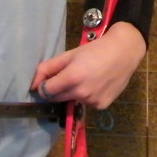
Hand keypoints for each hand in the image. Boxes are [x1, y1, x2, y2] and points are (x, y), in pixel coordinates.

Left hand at [30, 23, 146, 108]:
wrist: (124, 52)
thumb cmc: (95, 50)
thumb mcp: (70, 54)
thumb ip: (48, 68)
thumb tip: (32, 84)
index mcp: (71, 78)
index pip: (45, 91)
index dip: (44, 85)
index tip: (49, 79)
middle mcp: (81, 93)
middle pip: (56, 99)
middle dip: (58, 89)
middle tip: (70, 76)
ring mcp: (92, 101)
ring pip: (73, 100)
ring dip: (74, 92)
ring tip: (88, 78)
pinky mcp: (101, 106)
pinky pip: (87, 103)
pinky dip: (88, 96)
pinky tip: (98, 84)